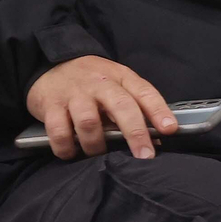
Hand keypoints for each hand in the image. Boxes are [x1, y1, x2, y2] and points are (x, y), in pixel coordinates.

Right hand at [25, 55, 178, 159]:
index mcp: (121, 77)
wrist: (53, 65)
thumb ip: (135, 107)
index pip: (145, 92)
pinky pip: (59, 131)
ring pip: (89, 122)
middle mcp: (100, 84)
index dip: (159, 111)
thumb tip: (156, 139)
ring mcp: (75, 93)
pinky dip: (66, 147)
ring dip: (96, 145)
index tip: (170, 129)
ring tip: (98, 154)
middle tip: (144, 156)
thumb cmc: (93, 81)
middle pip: (121, 106)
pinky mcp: (50, 104)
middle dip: (135, 133)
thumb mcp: (117, 85)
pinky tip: (70, 153)